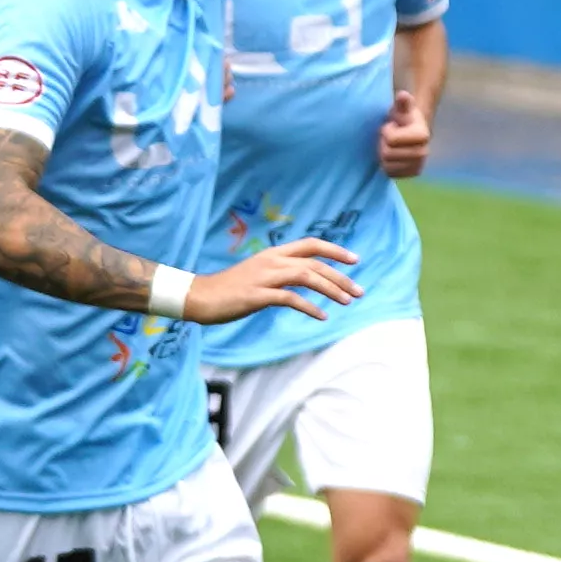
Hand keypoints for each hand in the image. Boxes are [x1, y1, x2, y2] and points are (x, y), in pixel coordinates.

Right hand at [183, 237, 362, 323]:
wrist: (201, 297)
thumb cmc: (231, 289)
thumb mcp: (260, 274)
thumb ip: (282, 273)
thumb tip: (306, 279)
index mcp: (274, 253)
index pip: (311, 244)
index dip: (335, 250)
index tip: (356, 260)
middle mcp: (272, 260)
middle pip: (315, 263)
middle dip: (341, 276)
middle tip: (359, 292)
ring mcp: (264, 277)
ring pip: (307, 277)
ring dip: (331, 289)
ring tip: (347, 302)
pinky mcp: (257, 295)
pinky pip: (290, 298)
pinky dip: (310, 307)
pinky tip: (322, 317)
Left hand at [375, 88, 430, 179]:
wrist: (413, 132)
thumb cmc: (404, 118)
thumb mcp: (402, 108)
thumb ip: (402, 102)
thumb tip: (402, 95)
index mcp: (422, 135)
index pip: (391, 139)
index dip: (386, 131)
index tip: (391, 126)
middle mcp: (424, 153)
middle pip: (388, 154)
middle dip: (384, 144)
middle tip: (389, 138)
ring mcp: (419, 165)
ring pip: (387, 166)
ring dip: (384, 155)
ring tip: (391, 146)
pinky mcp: (413, 174)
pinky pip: (390, 174)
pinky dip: (387, 166)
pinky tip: (392, 157)